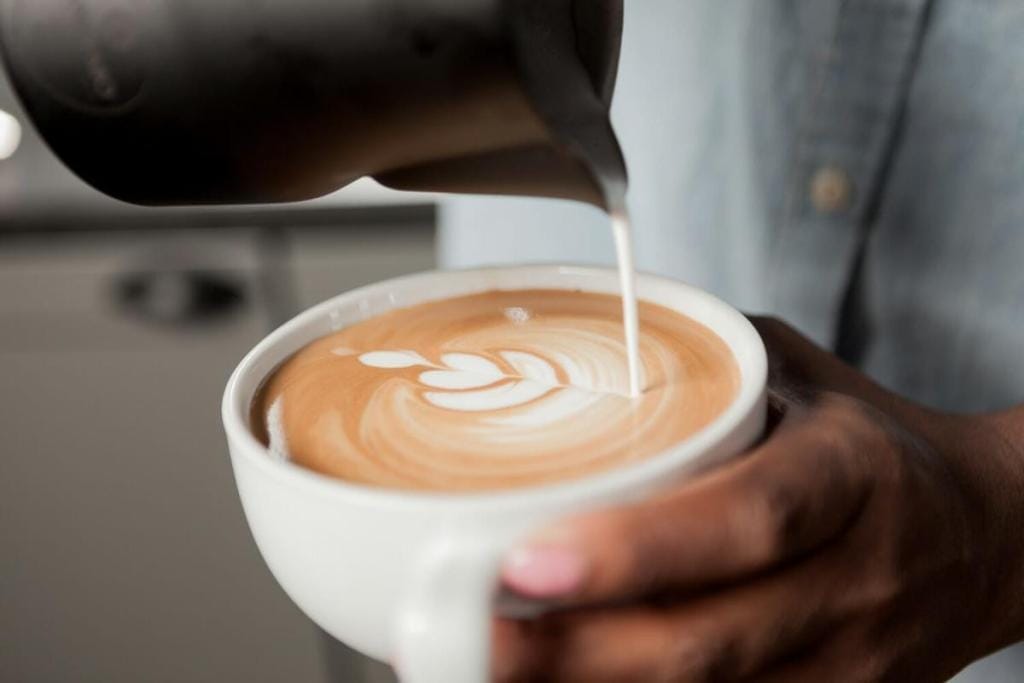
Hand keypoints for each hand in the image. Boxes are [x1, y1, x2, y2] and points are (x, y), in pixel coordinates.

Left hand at [493, 318, 1023, 681]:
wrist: (981, 535)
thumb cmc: (866, 443)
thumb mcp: (797, 375)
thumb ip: (697, 367)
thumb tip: (568, 353)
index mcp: (849, 476)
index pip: (747, 520)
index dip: (636, 551)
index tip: (526, 560)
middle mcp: (854, 580)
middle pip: (708, 638)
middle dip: (575, 650)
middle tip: (470, 628)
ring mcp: (850, 662)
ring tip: (491, 663)